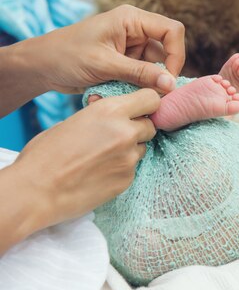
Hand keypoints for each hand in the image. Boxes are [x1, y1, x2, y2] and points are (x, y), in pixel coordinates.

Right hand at [10, 88, 159, 229]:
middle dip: (138, 128)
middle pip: (150, 126)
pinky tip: (100, 172)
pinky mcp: (128, 179)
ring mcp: (129, 158)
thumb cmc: (46, 153)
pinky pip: (133, 168)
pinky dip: (121, 168)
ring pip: (142, 148)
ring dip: (130, 149)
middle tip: (117, 136)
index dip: (147, 105)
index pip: (151, 99)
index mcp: (110, 111)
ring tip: (103, 156)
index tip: (141, 110)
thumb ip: (101, 115)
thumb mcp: (75, 120)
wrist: (36, 191)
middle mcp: (125, 132)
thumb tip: (114, 112)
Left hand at [26, 4, 185, 94]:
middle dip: (161, 73)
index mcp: (131, 19)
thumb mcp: (105, 65)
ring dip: (146, 83)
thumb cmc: (66, 56)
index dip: (176, 54)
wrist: (41, 66)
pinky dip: (135, 87)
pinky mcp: (127, 62)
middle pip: (167, 51)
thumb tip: (171, 84)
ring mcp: (132, 47)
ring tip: (125, 92)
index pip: (172, 31)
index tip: (168, 79)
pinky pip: (143, 76)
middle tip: (152, 93)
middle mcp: (136, 30)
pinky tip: (117, 92)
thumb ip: (140, 73)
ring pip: (156, 67)